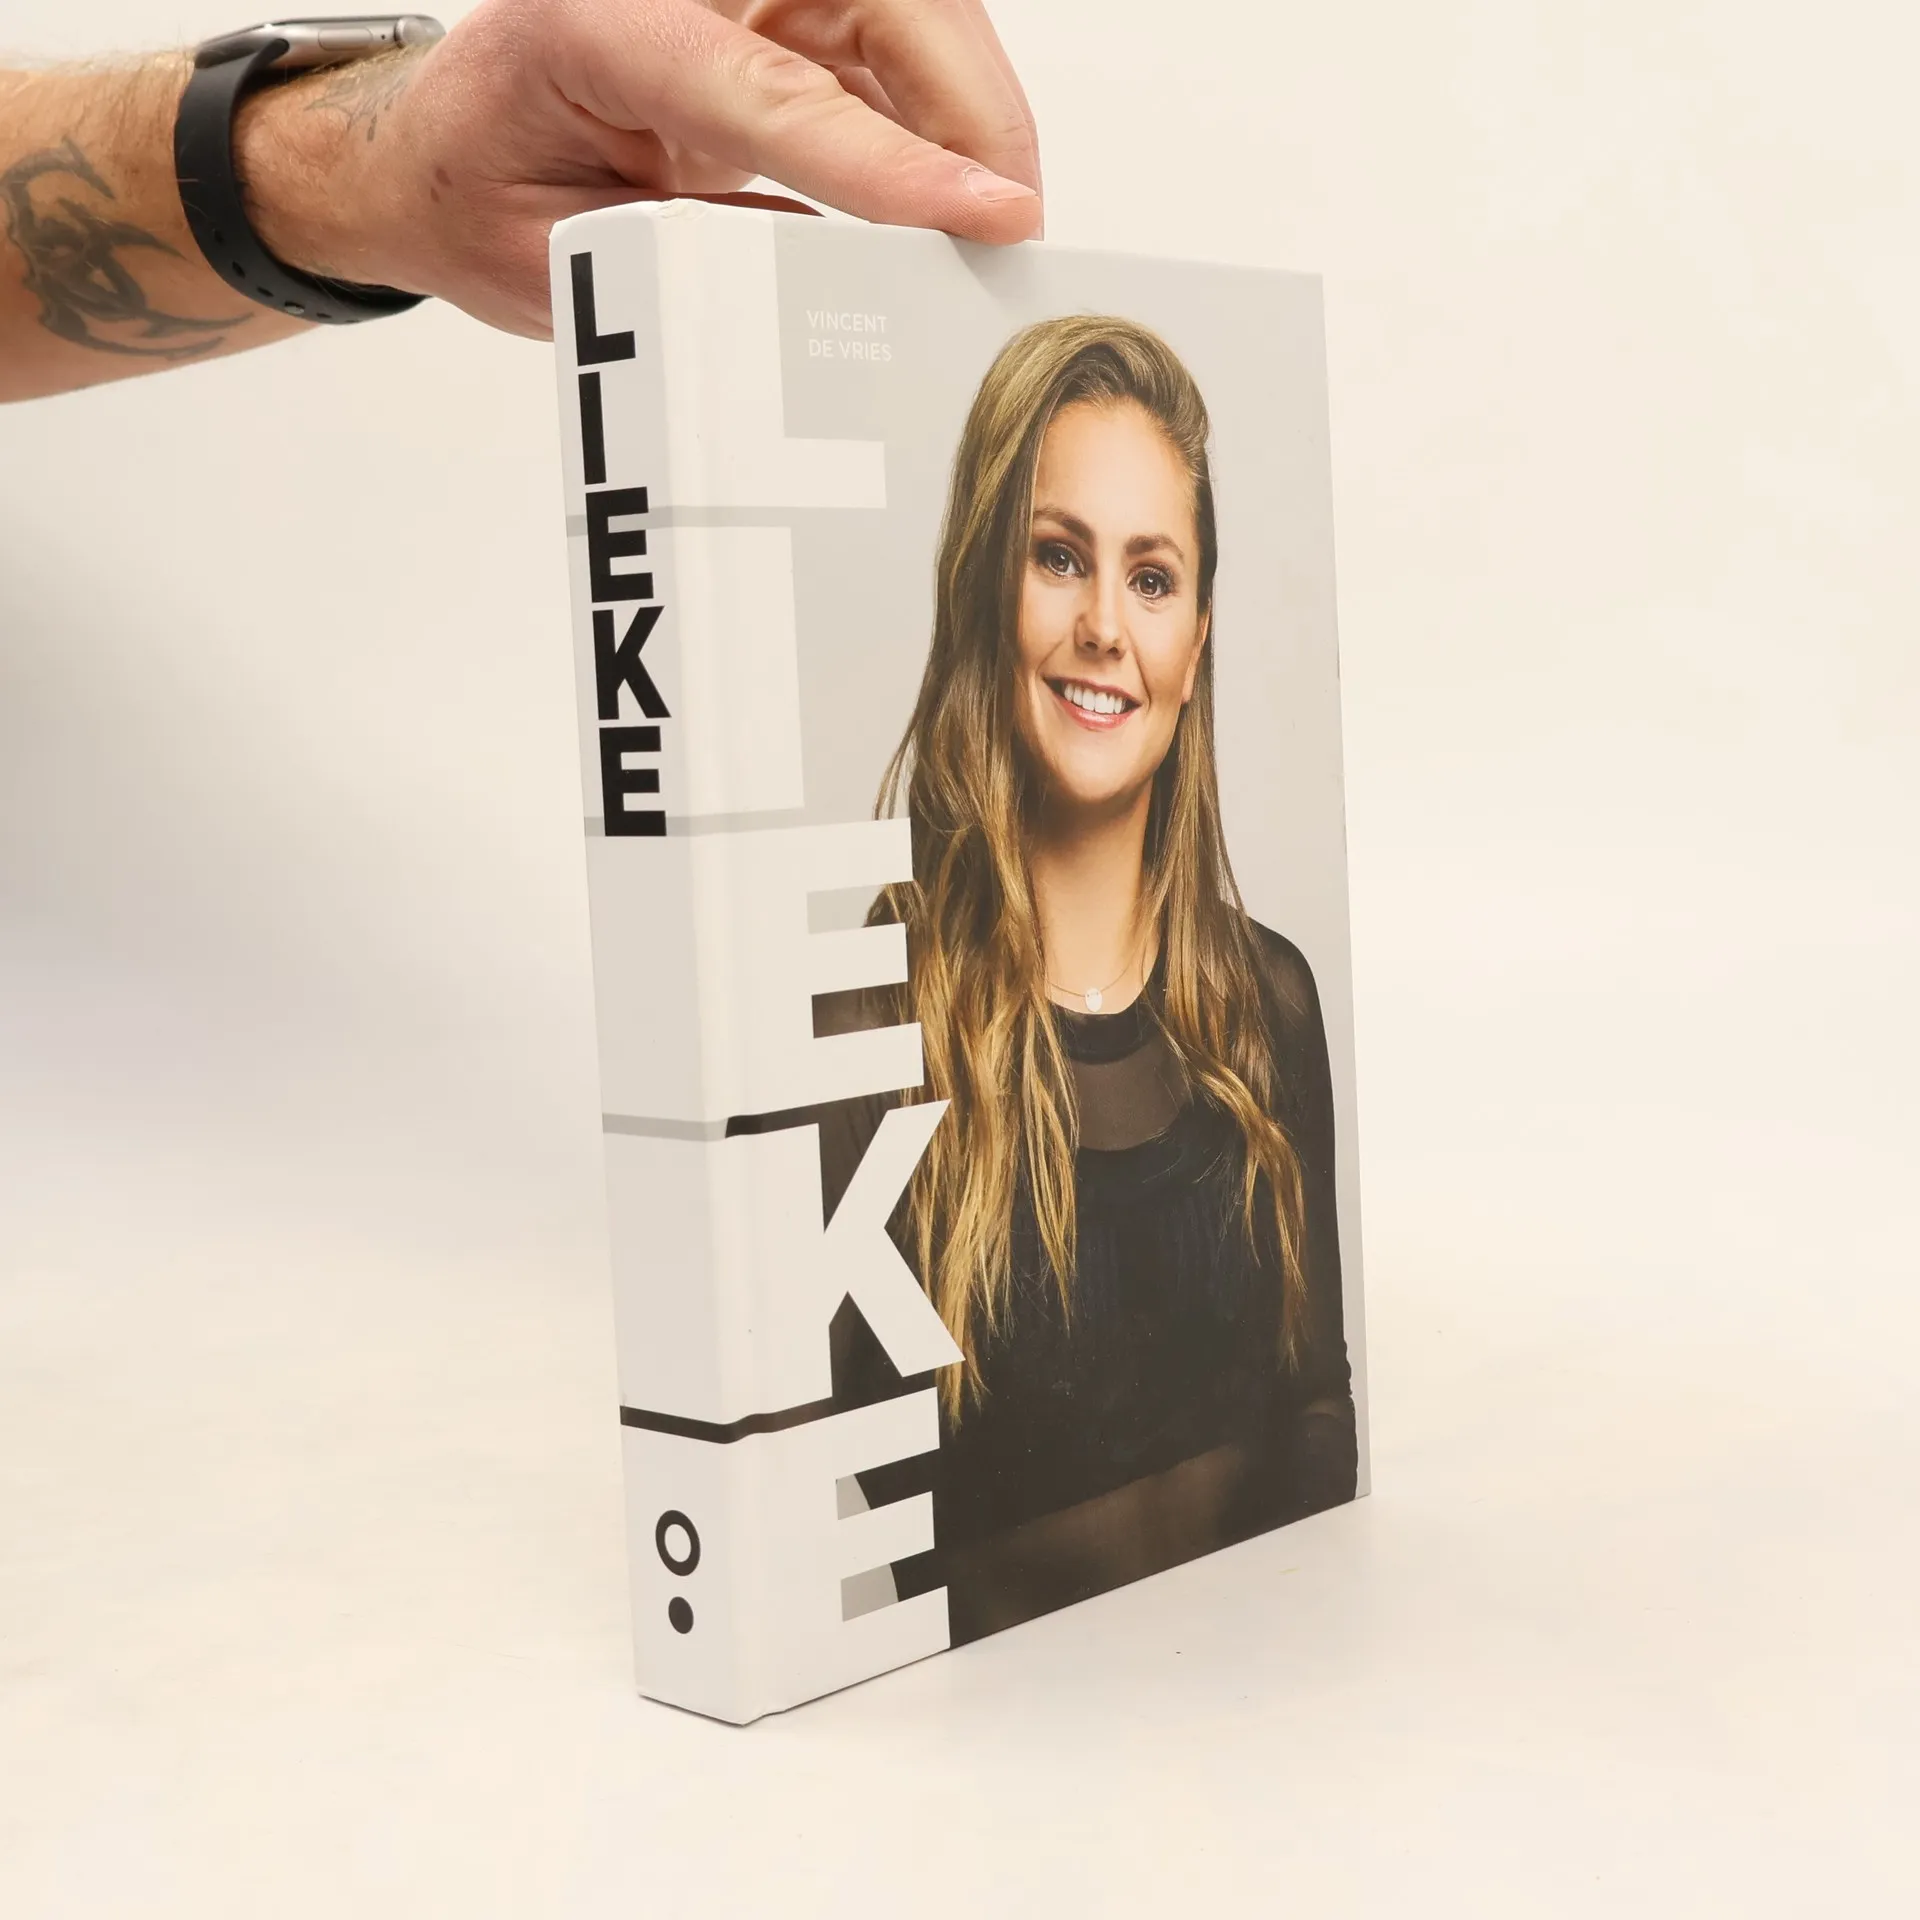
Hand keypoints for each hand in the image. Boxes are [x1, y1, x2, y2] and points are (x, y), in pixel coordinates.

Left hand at [242, 0, 1043, 338]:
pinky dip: (937, 124)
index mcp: (599, 21)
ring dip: (967, 120)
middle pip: (885, 6)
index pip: (777, 91)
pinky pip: (893, 47)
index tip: (986, 219)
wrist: (435, 147)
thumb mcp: (558, 263)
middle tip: (1010, 234)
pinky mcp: (777, 6)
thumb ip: (690, 267)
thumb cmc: (476, 194)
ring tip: (988, 228)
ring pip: (910, 17)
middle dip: (972, 117)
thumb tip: (837, 293)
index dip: (893, 165)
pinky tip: (949, 198)